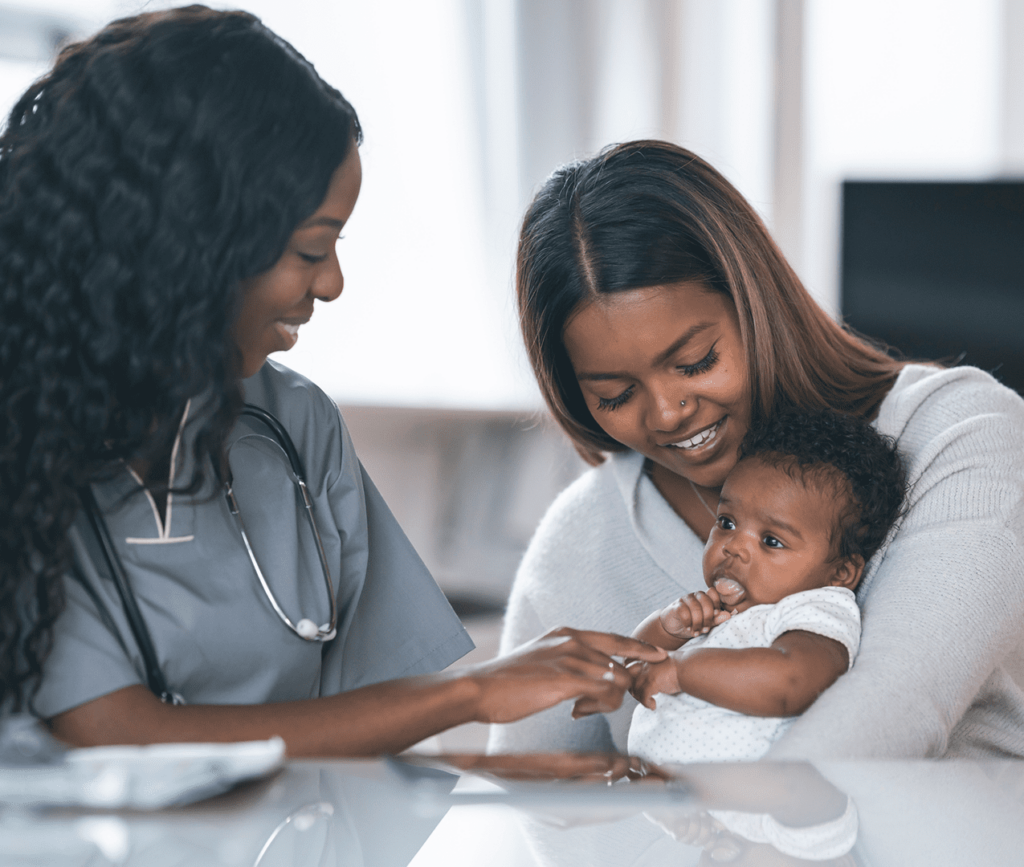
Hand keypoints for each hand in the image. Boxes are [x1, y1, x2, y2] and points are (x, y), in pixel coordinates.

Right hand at [468, 627, 666, 723]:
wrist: (479, 689)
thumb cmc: (506, 682)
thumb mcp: (540, 662)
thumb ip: (566, 663)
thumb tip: (589, 678)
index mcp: (565, 634)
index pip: (613, 638)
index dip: (638, 649)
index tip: (657, 655)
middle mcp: (571, 641)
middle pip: (619, 662)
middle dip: (625, 686)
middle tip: (610, 704)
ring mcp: (570, 658)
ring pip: (616, 680)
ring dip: (608, 701)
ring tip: (581, 709)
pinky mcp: (567, 678)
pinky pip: (605, 692)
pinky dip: (602, 706)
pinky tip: (578, 712)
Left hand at [629, 654, 683, 709]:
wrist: (688, 667)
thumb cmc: (679, 666)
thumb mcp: (661, 661)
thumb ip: (651, 667)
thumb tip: (645, 679)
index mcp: (644, 656)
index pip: (627, 664)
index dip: (630, 674)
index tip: (637, 683)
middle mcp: (643, 663)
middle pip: (628, 678)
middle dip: (633, 688)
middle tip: (642, 695)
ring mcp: (646, 672)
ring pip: (634, 689)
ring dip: (640, 698)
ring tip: (649, 701)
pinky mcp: (651, 682)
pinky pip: (643, 697)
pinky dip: (647, 704)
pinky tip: (653, 706)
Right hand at [660, 589, 731, 639]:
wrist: (674, 627)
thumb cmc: (693, 624)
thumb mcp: (706, 624)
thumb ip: (716, 619)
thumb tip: (728, 615)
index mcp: (706, 598)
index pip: (713, 593)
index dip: (716, 603)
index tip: (716, 615)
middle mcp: (696, 596)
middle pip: (705, 600)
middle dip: (707, 617)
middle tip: (705, 629)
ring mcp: (685, 599)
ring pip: (695, 607)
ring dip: (697, 622)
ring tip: (696, 632)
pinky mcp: (676, 605)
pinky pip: (683, 611)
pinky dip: (687, 622)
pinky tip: (688, 628)